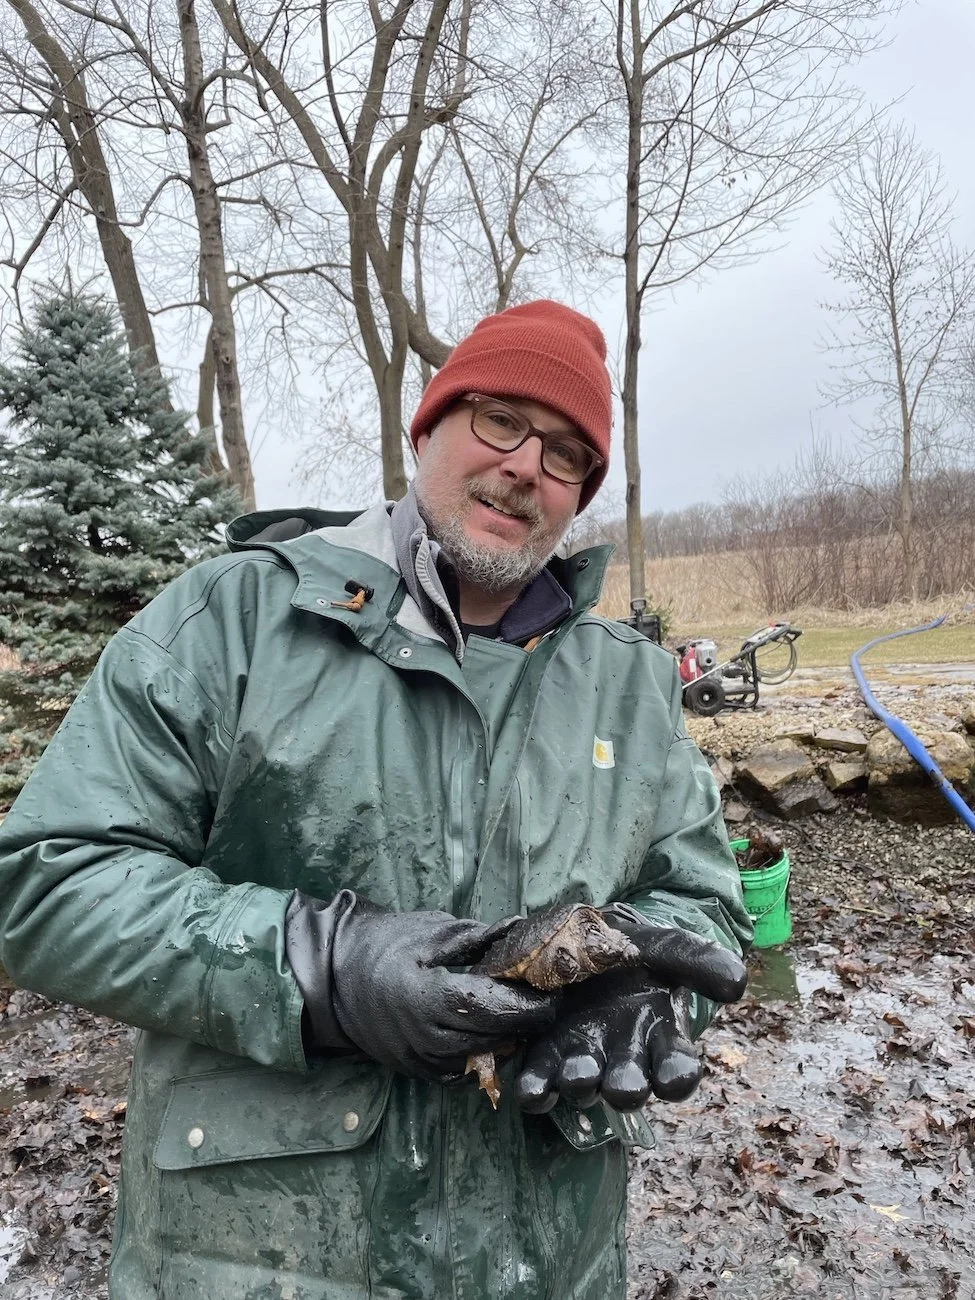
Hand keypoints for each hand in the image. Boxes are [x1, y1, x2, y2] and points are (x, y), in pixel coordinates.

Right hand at [286, 891, 557, 1080]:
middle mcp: (430, 1038)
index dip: (533, 1003)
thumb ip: (481, 937)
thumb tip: (524, 929)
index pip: (500, 1010)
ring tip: (522, 1011)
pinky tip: (491, 1027)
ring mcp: (423, 1060)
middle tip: (547, 998)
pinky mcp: (419, 1071)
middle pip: (499, 1038)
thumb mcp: (433, 931)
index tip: (554, 988)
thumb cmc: (385, 944)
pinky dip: (483, 1050)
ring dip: (509, 1038)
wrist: (335, 975)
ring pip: (485, 1058)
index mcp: (435, 998)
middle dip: (528, 1021)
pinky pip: (464, 1069)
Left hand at [514, 917, 746, 1113]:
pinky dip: (535, 1090)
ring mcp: (583, 1058)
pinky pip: (539, 1084)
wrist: (576, 939)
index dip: (677, 1076)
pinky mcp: (545, 1056)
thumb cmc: (628, 950)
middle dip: (626, 1087)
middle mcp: (623, 1057)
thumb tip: (738, 982)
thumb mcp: (661, 946)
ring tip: (578, 1075)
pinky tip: (532, 1089)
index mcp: (659, 1033)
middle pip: (629, 1085)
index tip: (674, 1077)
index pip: (676, 1067)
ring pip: (584, 1085)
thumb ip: (696, 959)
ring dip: (581, 1084)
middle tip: (623, 1086)